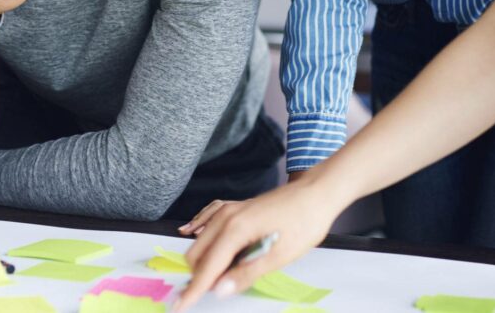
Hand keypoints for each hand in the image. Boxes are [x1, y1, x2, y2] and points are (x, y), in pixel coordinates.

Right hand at [174, 179, 341, 310]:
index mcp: (235, 230)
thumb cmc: (303, 223)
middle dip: (196, 276)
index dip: (193, 290)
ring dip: (199, 259)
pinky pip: (207, 219)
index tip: (178, 307)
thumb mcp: (279, 256)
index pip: (207, 268)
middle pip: (197, 253)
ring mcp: (229, 209)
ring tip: (206, 279)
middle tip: (204, 296)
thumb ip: (246, 273)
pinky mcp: (235, 206)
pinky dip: (198, 232)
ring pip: (200, 238)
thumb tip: (220, 290)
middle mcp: (226, 217)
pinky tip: (191, 233)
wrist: (316, 193)